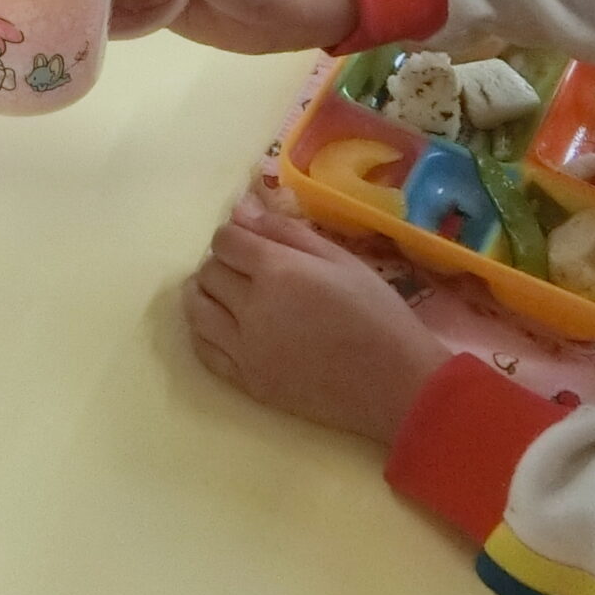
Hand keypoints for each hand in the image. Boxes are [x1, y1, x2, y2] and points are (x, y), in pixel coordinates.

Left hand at [186, 196, 451, 444]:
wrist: (397, 385)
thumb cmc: (377, 314)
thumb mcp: (340, 258)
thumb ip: (285, 231)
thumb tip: (241, 209)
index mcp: (276, 271)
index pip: (224, 240)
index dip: (235, 236)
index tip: (251, 244)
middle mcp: (251, 309)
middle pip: (208, 272)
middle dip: (223, 263)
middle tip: (247, 270)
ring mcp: (246, 350)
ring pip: (197, 310)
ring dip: (206, 294)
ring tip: (229, 295)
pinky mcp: (248, 383)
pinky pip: (204, 350)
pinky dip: (205, 332)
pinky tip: (224, 326)